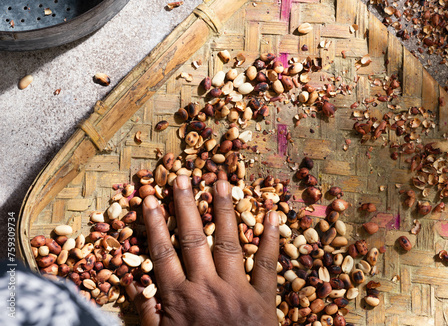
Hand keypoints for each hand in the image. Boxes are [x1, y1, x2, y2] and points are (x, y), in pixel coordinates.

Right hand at [126, 175, 279, 325]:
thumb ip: (148, 313)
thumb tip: (134, 282)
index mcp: (180, 298)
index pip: (163, 253)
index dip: (156, 224)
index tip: (151, 198)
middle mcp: (207, 288)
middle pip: (194, 239)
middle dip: (186, 205)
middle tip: (182, 176)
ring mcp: (237, 290)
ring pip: (229, 242)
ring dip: (225, 210)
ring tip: (222, 182)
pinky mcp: (264, 299)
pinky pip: (269, 265)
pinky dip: (272, 239)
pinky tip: (273, 214)